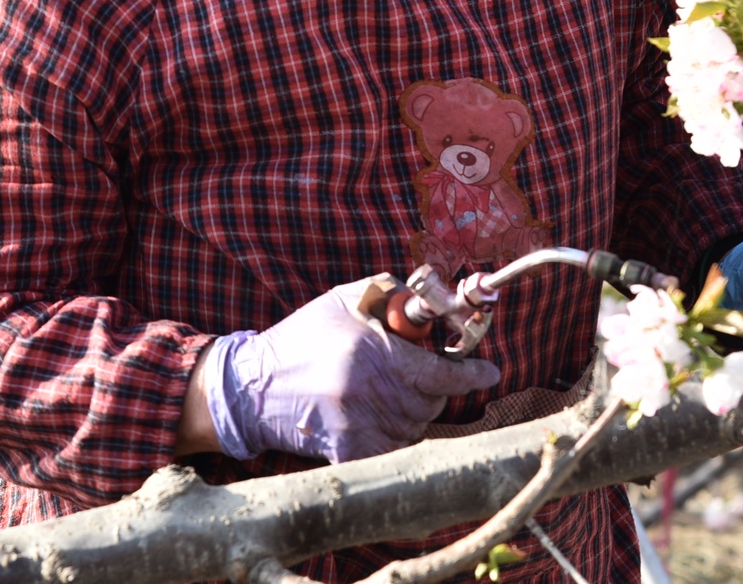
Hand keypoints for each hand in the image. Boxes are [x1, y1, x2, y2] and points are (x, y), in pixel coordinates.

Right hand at [203, 277, 499, 463]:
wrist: (252, 386)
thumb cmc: (302, 337)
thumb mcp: (345, 299)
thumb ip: (391, 292)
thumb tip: (435, 300)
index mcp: (370, 352)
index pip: (438, 372)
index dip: (470, 374)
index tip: (490, 371)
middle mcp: (366, 390)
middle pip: (431, 402)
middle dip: (435, 390)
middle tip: (421, 377)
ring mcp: (355, 424)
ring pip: (414, 428)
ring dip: (413, 413)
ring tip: (389, 395)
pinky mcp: (344, 450)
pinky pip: (391, 450)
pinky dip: (394, 439)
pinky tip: (381, 421)